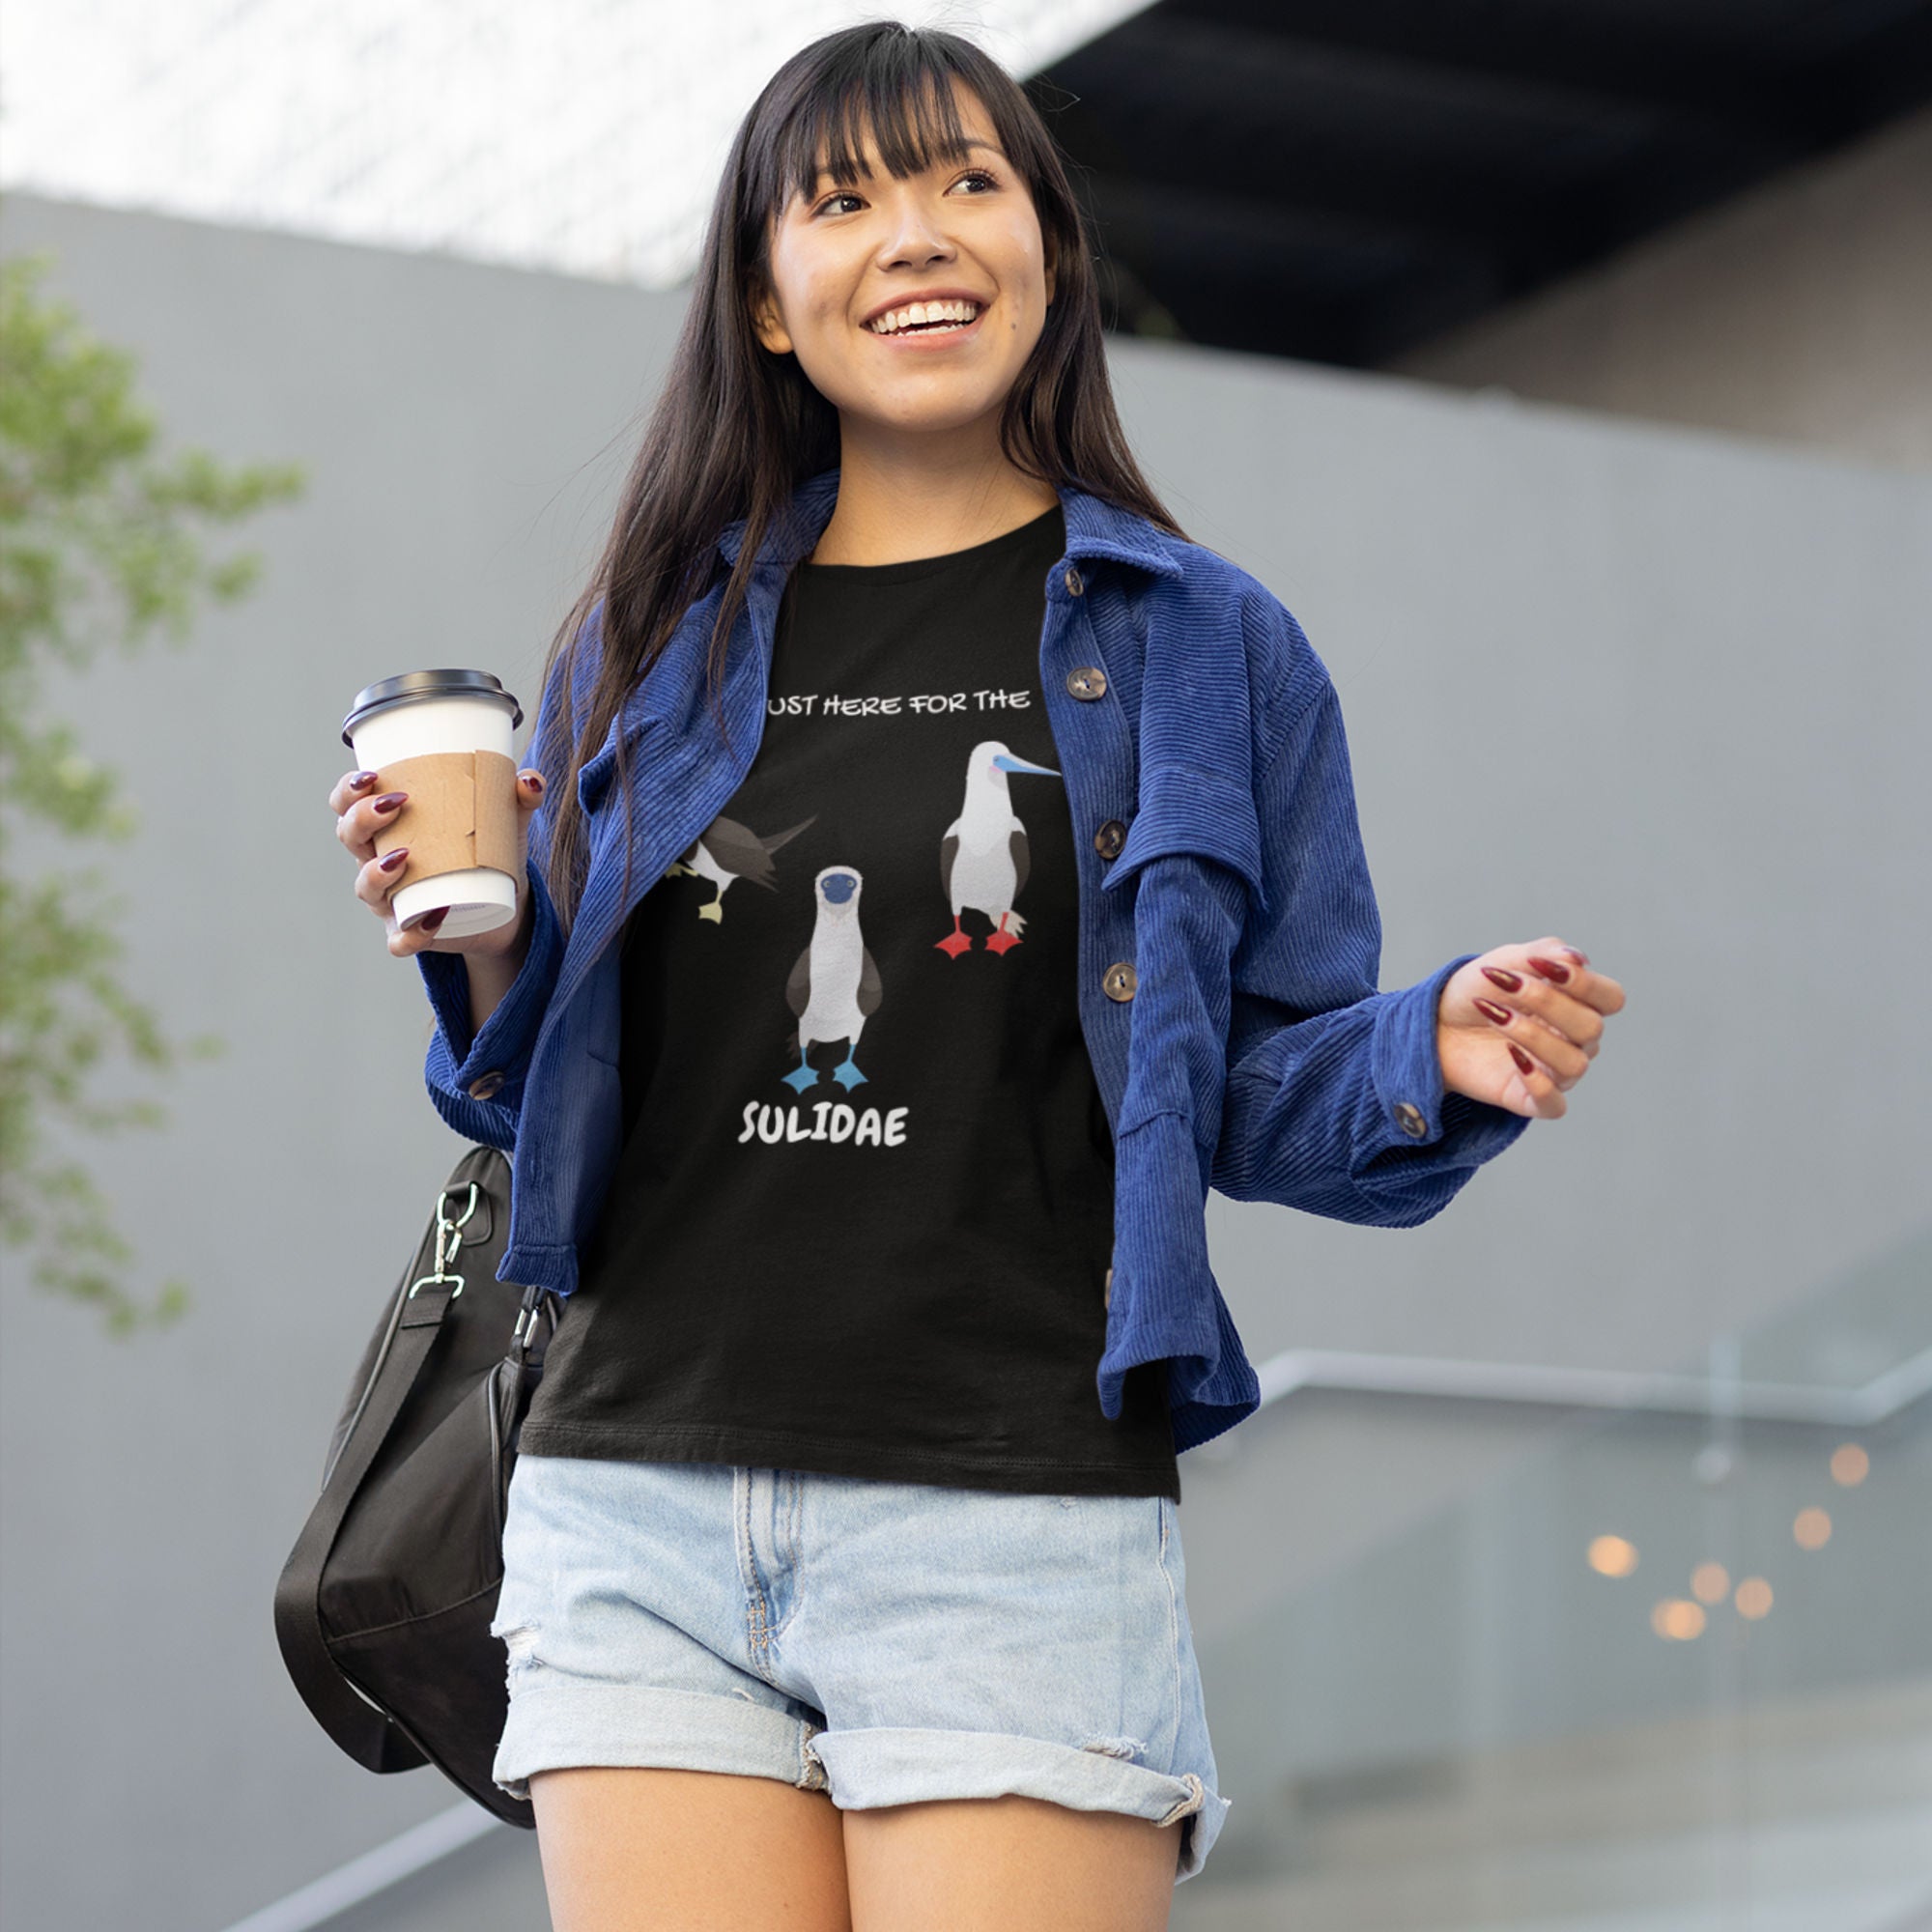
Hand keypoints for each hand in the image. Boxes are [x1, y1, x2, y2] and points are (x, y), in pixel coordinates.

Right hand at [330, 765, 545, 960]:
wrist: (506, 905)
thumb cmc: (488, 851)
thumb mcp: (504, 821)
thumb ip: (517, 798)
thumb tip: (530, 779)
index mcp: (388, 827)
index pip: (348, 804)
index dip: (348, 790)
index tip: (371, 776)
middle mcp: (377, 861)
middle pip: (350, 837)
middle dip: (362, 819)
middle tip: (395, 805)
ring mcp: (390, 900)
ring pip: (365, 888)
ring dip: (376, 873)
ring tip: (405, 858)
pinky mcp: (411, 934)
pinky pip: (399, 940)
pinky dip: (411, 933)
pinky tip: (436, 916)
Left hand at [1436, 938, 1624, 1119]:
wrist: (1436, 1023)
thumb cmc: (1478, 990)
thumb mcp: (1505, 962)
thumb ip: (1542, 953)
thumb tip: (1577, 959)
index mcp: (1578, 1004)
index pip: (1611, 998)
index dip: (1584, 982)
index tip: (1540, 965)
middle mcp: (1575, 1041)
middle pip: (1591, 1027)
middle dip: (1548, 1002)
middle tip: (1506, 985)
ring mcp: (1555, 1072)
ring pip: (1574, 1063)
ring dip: (1533, 1035)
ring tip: (1495, 1015)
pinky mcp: (1530, 1099)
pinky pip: (1554, 1104)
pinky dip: (1538, 1083)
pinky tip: (1511, 1056)